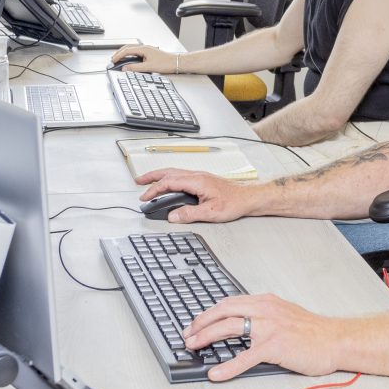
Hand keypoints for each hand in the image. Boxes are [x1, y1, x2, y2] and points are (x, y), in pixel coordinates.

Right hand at [110, 45, 176, 72]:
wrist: (176, 63)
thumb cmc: (166, 63)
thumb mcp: (148, 67)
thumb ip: (135, 68)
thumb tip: (125, 68)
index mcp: (144, 49)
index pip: (127, 50)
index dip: (118, 55)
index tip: (113, 60)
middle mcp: (145, 48)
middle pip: (128, 48)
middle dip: (119, 53)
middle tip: (113, 59)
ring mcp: (147, 50)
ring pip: (132, 49)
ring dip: (124, 53)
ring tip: (118, 59)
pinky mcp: (149, 53)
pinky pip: (136, 52)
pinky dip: (130, 55)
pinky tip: (129, 60)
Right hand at [136, 169, 255, 222]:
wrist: (249, 197)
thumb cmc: (235, 202)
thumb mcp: (211, 213)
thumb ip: (190, 214)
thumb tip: (172, 216)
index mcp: (197, 181)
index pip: (169, 182)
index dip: (154, 190)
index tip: (145, 198)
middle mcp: (198, 176)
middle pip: (169, 172)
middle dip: (152, 176)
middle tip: (138, 181)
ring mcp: (201, 176)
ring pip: (175, 172)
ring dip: (160, 176)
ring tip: (149, 182)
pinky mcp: (204, 180)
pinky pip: (181, 176)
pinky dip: (170, 178)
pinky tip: (169, 185)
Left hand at [182, 294, 341, 379]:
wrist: (335, 339)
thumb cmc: (313, 331)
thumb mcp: (285, 315)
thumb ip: (263, 316)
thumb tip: (240, 325)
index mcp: (266, 301)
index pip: (230, 302)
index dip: (209, 312)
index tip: (196, 322)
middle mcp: (266, 309)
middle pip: (224, 310)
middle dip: (201, 322)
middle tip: (188, 334)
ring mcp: (269, 326)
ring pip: (229, 327)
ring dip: (207, 336)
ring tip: (193, 346)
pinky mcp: (274, 346)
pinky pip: (245, 357)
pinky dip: (227, 367)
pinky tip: (217, 373)